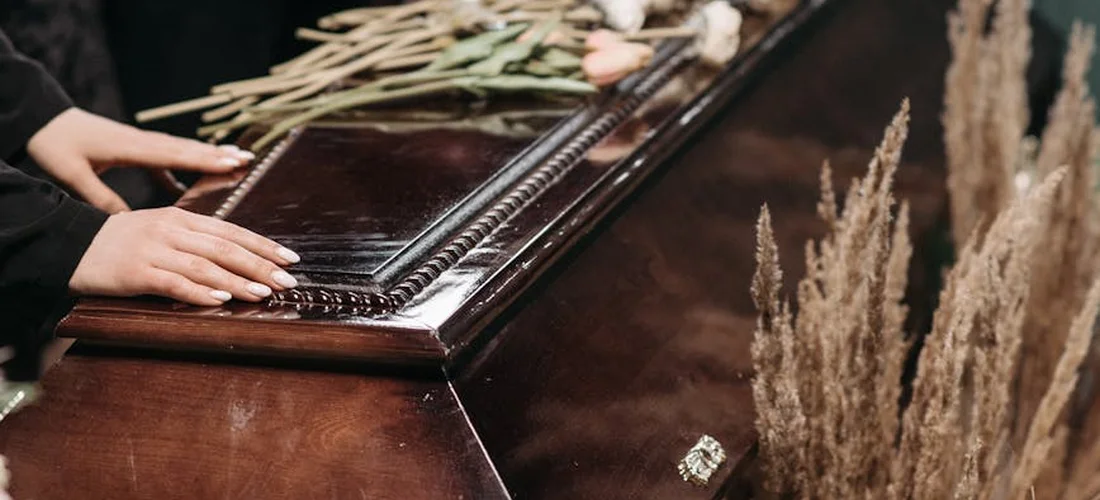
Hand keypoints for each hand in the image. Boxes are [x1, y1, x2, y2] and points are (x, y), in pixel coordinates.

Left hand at [26, 108, 254, 213]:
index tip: (231, 163)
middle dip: (218, 155)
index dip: (204, 160)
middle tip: (248, 159)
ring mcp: (142, 143)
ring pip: (183, 149)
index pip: (174, 154)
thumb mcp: (72, 174)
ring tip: (238, 160)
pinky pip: (169, 156)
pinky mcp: (137, 147)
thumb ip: (101, 197)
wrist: (43, 120)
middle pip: (187, 149)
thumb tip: (126, 222)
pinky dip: (186, 164)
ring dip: (210, 155)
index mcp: (130, 148)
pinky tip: (193, 179)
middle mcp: (142, 142)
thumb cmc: (56, 146)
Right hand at [69, 207, 300, 305]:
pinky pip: (172, 282)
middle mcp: (171, 231)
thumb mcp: (164, 231)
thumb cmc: (124, 242)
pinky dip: (198, 291)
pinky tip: (220, 299)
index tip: (291, 259)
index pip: (232, 231)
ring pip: (204, 265)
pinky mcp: (135, 272)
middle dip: (260, 265)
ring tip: (263, 294)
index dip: (264, 245)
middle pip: (224, 248)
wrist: (72, 244)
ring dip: (237, 280)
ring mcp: (153, 250)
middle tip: (287, 281)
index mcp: (182, 218)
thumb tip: (240, 257)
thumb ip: (198, 240)